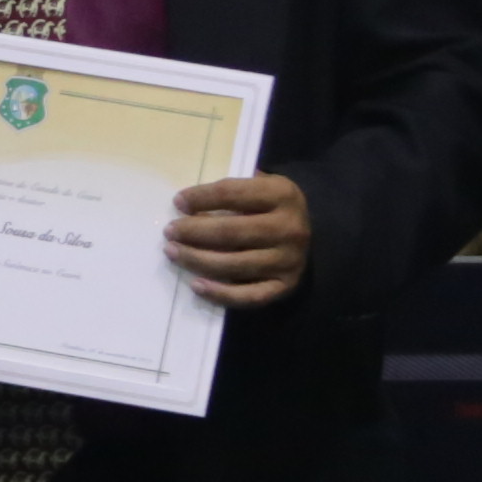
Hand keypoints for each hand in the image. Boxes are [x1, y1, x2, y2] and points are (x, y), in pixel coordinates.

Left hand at [165, 172, 312, 307]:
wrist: (312, 233)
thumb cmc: (273, 207)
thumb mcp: (262, 186)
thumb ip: (232, 191)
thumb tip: (188, 202)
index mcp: (282, 194)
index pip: (233, 194)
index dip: (202, 197)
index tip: (178, 202)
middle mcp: (289, 228)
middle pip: (230, 232)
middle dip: (193, 231)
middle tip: (170, 231)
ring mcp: (288, 260)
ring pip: (233, 264)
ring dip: (197, 260)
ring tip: (173, 252)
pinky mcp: (284, 286)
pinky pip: (247, 295)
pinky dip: (219, 293)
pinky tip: (196, 285)